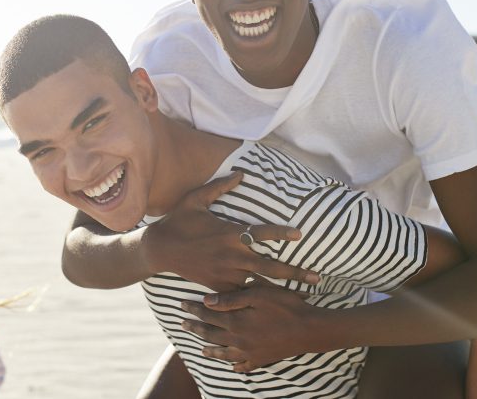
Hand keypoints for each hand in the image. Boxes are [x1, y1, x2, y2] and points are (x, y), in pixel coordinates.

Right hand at [141, 172, 318, 291]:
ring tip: (305, 294)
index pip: (260, 232)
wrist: (159, 250)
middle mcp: (231, 255)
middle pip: (269, 265)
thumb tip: (241, 174)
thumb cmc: (179, 221)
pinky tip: (276, 303)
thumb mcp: (196, 199)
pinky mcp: (218, 286)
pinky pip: (242, 294)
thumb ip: (220, 187)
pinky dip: (258, 297)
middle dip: (295, 272)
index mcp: (228, 233)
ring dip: (282, 289)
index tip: (300, 234)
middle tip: (317, 278)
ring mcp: (225, 273)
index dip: (281, 233)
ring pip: (259, 283)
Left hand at [180, 281, 319, 371]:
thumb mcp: (259, 294)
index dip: (194, 309)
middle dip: (195, 328)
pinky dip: (235, 366)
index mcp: (236, 321)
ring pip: (223, 353)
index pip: (208, 314)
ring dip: (210, 350)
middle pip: (211, 334)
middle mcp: (239, 340)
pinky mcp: (261, 359)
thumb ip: (231, 299)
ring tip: (201, 349)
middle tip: (182, 324)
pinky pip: (243, 366)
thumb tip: (207, 300)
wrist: (309, 329)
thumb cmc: (285, 306)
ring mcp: (249, 352)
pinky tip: (232, 366)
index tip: (181, 303)